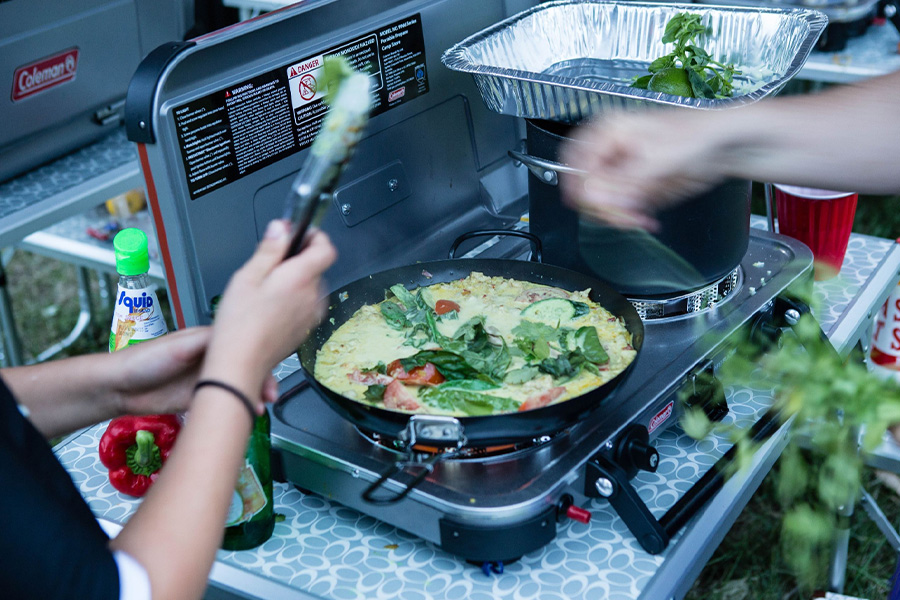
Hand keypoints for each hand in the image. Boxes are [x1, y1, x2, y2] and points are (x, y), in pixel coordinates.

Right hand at [201, 221, 336, 402]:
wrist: (240, 365)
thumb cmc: (239, 325)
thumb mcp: (247, 277)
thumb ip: (269, 250)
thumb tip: (281, 229)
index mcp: (300, 279)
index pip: (326, 248)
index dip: (316, 237)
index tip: (301, 234)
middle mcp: (312, 297)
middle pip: (317, 267)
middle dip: (298, 260)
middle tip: (271, 263)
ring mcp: (311, 316)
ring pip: (311, 287)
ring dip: (295, 281)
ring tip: (266, 288)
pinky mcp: (304, 330)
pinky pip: (305, 306)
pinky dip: (293, 300)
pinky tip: (269, 307)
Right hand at [559, 108, 732, 230]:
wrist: (723, 143)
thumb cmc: (694, 135)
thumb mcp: (655, 160)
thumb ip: (622, 182)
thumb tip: (593, 198)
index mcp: (608, 131)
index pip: (577, 165)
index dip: (581, 189)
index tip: (591, 208)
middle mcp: (610, 149)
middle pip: (586, 186)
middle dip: (603, 207)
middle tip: (622, 219)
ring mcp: (621, 169)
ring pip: (603, 201)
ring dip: (618, 216)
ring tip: (640, 220)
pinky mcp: (634, 185)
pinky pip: (621, 207)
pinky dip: (631, 217)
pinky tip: (646, 219)